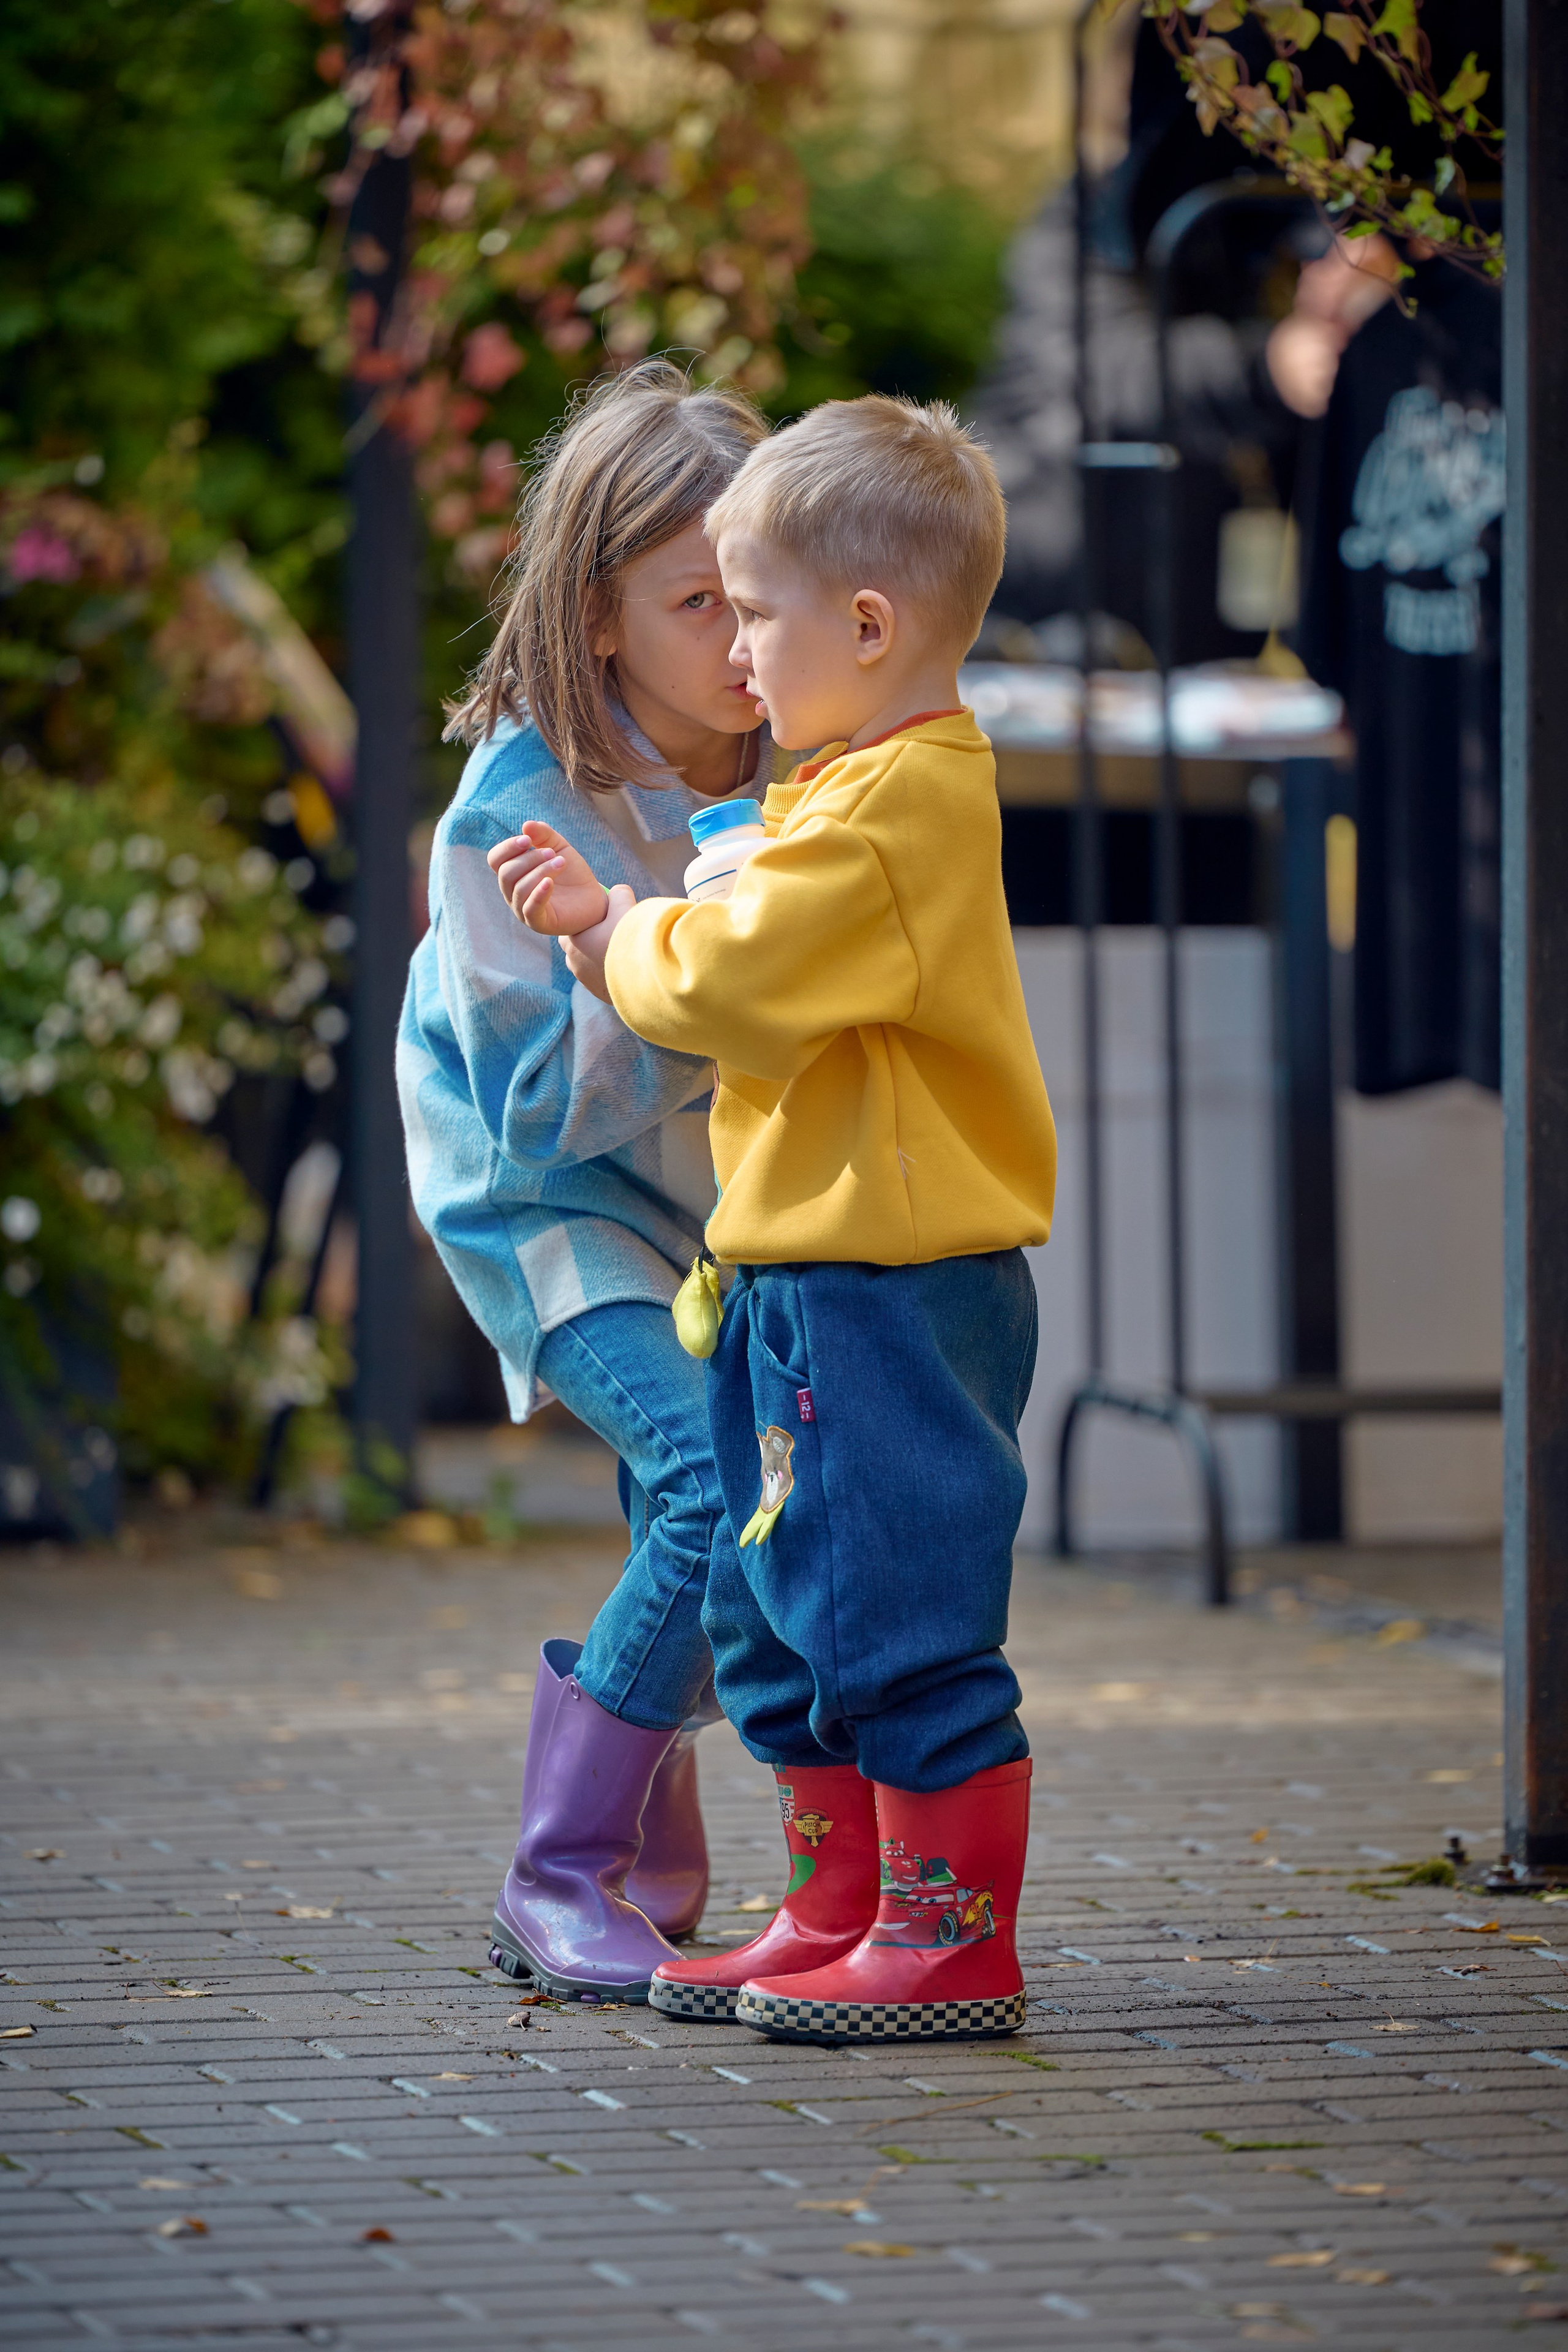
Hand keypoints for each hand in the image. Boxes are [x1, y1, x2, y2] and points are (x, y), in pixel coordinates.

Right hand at [488, 821, 608, 936]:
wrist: (592, 898)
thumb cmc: (571, 874)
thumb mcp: (559, 848)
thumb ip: (544, 835)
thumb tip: (526, 825)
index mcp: (513, 873)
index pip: (495, 859)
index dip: (508, 847)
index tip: (527, 840)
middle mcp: (512, 893)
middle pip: (506, 873)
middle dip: (529, 859)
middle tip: (552, 853)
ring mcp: (523, 910)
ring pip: (519, 888)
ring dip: (540, 871)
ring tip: (561, 863)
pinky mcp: (538, 923)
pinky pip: (530, 909)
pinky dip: (538, 894)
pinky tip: (550, 883)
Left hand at [562, 884, 635, 1003]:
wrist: (647, 975)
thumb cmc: (631, 938)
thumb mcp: (625, 904)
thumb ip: (618, 893)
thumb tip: (617, 893)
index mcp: (573, 942)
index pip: (573, 928)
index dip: (589, 922)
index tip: (605, 919)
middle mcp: (574, 964)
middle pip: (580, 947)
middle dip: (593, 941)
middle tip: (614, 934)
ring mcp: (587, 983)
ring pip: (591, 965)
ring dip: (603, 958)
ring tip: (624, 952)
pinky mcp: (602, 996)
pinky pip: (604, 980)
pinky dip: (613, 973)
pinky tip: (630, 967)